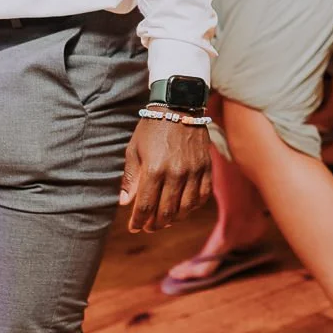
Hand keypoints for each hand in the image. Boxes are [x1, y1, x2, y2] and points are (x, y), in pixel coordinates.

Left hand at [118, 118, 212, 232]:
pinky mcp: (206, 167)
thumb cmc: (151, 128)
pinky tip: (185, 207)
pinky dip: (193, 206)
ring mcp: (194, 171)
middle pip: (166, 211)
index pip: (145, 206)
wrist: (179, 106)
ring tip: (166, 220)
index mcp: (154, 169)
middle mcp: (176, 173)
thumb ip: (130, 178)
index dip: (138, 221)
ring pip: (186, 207)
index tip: (133, 227)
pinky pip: (202, 195)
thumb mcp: (134, 150)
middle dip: (155, 224)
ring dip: (174, 218)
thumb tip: (125, 202)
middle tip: (149, 227)